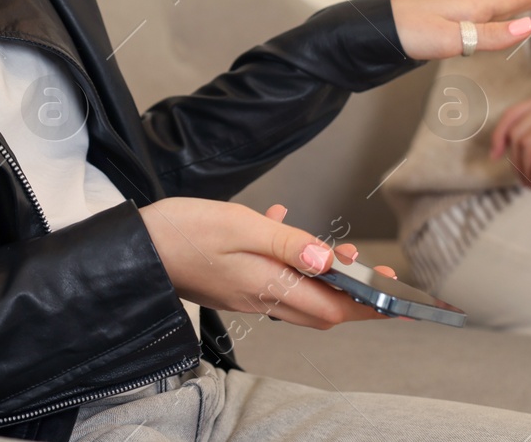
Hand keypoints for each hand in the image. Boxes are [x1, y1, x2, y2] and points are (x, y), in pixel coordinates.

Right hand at [138, 199, 398, 327]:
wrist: (133, 250)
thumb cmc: (180, 233)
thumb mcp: (238, 226)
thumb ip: (285, 242)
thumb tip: (328, 260)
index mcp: (267, 286)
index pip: (332, 307)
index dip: (368, 305)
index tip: (398, 301)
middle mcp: (261, 296)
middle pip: (322, 307)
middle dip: (355, 295)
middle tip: (378, 275)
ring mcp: (246, 291)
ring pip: (301, 293)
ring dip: (326, 277)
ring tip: (342, 254)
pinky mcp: (233, 281)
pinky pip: (274, 275)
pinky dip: (290, 257)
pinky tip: (282, 223)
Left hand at [389, 0, 530, 59]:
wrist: (374, 32)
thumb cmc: (410, 33)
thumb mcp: (453, 38)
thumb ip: (490, 35)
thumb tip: (529, 27)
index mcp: (472, 9)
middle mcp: (465, 10)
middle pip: (502, 1)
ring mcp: (452, 17)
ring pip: (489, 10)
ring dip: (508, 6)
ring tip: (520, 5)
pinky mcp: (440, 27)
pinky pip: (476, 20)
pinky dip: (490, 20)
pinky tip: (483, 25)